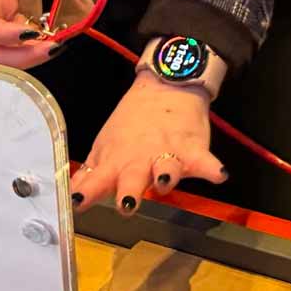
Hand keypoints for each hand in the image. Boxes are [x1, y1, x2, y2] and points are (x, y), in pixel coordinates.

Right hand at [0, 0, 70, 68]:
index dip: (4, 35)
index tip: (30, 32)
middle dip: (25, 56)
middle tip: (53, 47)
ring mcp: (2, 37)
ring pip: (10, 59)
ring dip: (34, 58)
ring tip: (58, 46)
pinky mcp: (16, 43)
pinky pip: (24, 54)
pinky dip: (40, 52)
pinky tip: (56, 43)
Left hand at [72, 71, 225, 213]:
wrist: (166, 87)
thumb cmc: (132, 124)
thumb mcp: (107, 146)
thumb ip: (91, 176)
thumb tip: (72, 197)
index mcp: (116, 161)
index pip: (96, 180)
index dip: (85, 193)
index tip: (76, 204)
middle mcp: (140, 160)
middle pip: (133, 177)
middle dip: (130, 190)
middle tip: (126, 203)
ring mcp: (168, 154)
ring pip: (168, 168)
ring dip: (166, 175)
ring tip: (166, 182)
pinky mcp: (194, 149)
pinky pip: (205, 160)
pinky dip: (212, 167)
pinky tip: (218, 173)